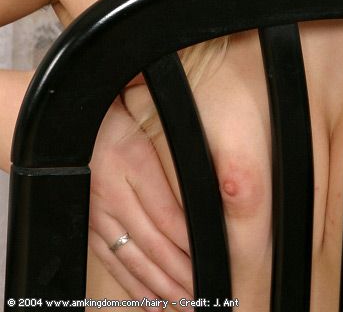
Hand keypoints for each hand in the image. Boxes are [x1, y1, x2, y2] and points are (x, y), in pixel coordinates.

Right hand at [87, 96, 193, 299]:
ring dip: (160, 286)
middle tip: (203, 293)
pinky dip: (133, 285)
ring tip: (183, 303)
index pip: (165, 213)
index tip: (207, 257)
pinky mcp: (88, 226)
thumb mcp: (147, 123)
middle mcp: (112, 194)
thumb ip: (172, 149)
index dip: (187, 240)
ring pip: (131, 259)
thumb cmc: (114, 118)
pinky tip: (152, 300)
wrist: (67, 122)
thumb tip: (204, 173)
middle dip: (179, 273)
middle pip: (151, 243)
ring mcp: (97, 214)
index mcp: (131, 163)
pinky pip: (111, 262)